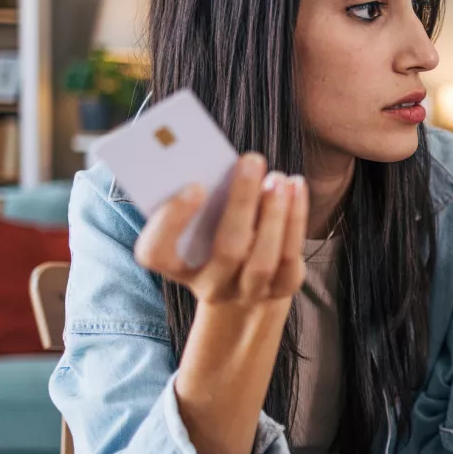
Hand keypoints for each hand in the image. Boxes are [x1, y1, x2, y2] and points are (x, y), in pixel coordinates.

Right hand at [134, 153, 309, 307]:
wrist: (245, 290)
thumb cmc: (216, 239)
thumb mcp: (201, 224)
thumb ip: (205, 200)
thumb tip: (229, 163)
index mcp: (176, 267)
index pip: (156, 253)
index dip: (172, 221)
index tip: (195, 186)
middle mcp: (210, 287)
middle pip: (227, 250)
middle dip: (242, 201)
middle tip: (252, 160)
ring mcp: (247, 293)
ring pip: (263, 260)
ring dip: (274, 213)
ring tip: (278, 177)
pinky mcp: (281, 289)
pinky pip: (290, 257)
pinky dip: (296, 218)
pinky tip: (296, 187)